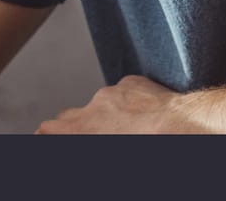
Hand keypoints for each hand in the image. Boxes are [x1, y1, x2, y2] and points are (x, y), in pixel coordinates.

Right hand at [36, 75, 206, 133]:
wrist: (179, 126)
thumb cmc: (146, 143)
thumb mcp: (101, 144)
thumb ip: (86, 136)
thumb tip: (80, 132)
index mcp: (82, 129)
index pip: (47, 128)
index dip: (46, 134)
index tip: (47, 136)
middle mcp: (92, 107)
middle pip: (70, 115)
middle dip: (76, 125)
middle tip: (92, 136)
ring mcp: (112, 91)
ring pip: (101, 103)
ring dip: (108, 114)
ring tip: (130, 129)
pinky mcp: (132, 81)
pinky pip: (124, 91)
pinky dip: (129, 101)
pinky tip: (144, 113)